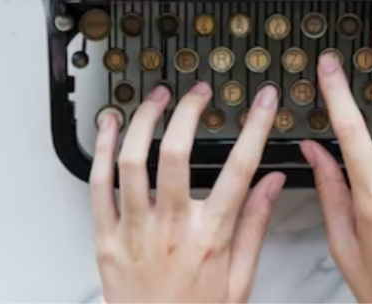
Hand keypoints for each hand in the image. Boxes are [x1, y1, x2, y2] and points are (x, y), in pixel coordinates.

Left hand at [91, 82, 287, 302]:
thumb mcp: (240, 278)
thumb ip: (255, 225)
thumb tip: (273, 183)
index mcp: (209, 235)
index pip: (239, 168)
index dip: (255, 126)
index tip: (263, 101)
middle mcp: (170, 228)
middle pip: (177, 153)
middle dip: (189, 111)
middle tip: (198, 93)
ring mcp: (134, 230)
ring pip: (133, 161)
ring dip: (144, 120)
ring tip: (157, 99)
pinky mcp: (105, 238)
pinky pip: (98, 184)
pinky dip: (102, 149)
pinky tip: (110, 126)